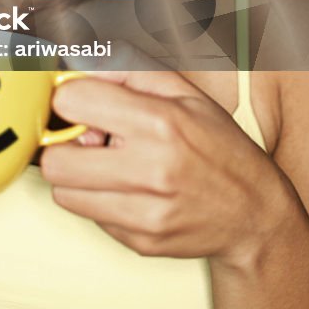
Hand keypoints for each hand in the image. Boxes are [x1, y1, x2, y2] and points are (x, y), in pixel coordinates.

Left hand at [40, 67, 291, 265]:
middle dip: (65, 145)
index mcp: (160, 122)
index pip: (71, 102)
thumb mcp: (182, 91)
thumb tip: (79, 67)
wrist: (255, 214)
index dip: (70, 97)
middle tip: (91, 140)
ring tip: (110, 165)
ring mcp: (145, 212)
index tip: (82, 102)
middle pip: (54, 160)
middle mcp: (150, 170)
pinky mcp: (141, 241)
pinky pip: (89, 217)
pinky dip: (100, 201)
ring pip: (63, 192)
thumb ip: (127, 68)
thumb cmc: (217, 144)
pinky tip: (129, 190)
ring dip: (77, 176)